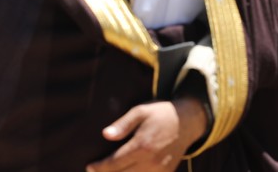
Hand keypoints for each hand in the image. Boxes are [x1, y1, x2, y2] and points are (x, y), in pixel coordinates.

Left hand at [86, 97, 209, 170]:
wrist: (188, 121)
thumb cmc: (161, 114)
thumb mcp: (141, 111)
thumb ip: (123, 124)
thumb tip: (105, 135)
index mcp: (142, 146)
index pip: (114, 163)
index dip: (99, 168)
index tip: (89, 167)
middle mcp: (150, 161)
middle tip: (95, 171)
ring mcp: (159, 170)